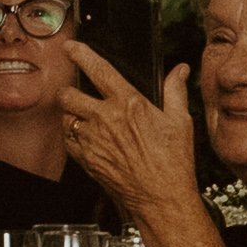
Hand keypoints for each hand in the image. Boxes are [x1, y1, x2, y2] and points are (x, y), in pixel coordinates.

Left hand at [55, 43, 201, 237]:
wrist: (161, 199)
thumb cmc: (173, 163)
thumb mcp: (180, 122)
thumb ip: (175, 91)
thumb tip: (180, 70)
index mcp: (129, 104)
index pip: (98, 69)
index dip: (81, 53)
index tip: (71, 46)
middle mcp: (105, 119)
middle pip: (69, 93)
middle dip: (70, 90)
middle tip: (77, 93)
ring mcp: (92, 140)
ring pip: (65, 117)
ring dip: (71, 114)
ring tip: (84, 118)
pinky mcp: (85, 159)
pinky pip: (67, 140)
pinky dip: (72, 136)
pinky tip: (87, 139)